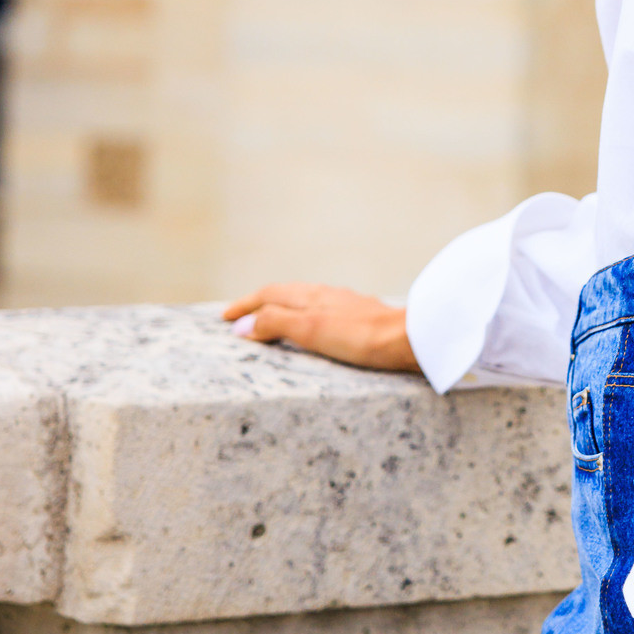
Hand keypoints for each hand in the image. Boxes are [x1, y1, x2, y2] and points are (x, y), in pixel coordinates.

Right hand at [222, 284, 419, 373]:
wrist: (410, 339)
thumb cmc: (360, 336)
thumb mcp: (310, 329)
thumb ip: (276, 324)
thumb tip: (242, 327)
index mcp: (311, 295)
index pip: (269, 294)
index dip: (245, 305)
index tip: (224, 317)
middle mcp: (328, 295)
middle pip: (286, 294)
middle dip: (260, 304)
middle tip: (241, 316)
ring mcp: (346, 305)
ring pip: (305, 301)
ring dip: (283, 309)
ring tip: (272, 321)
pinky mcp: (362, 318)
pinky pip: (323, 312)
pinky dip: (306, 318)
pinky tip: (317, 327)